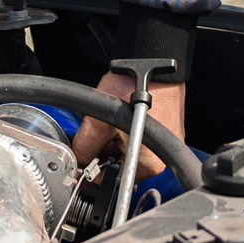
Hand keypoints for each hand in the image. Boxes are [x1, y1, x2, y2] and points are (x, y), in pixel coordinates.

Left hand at [69, 75, 187, 177]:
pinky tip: (123, 115)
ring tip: (113, 119)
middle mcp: (160, 158)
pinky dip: (127, 130)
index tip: (86, 158)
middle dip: (105, 151)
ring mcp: (163, 143)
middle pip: (121, 165)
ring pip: (128, 151)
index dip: (94, 170)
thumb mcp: (99, 121)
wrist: (151, 63)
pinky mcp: (165, 129)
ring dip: (115, 139)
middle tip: (100, 131)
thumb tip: (78, 161)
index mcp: (148, 164)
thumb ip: (84, 148)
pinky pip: (139, 138)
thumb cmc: (133, 87)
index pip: (112, 180)